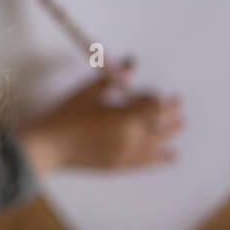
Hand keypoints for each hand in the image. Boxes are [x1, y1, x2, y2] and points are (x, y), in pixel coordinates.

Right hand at [13, 59, 183, 172]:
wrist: (49, 146)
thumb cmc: (66, 115)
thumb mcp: (89, 91)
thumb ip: (114, 78)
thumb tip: (132, 63)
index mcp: (127, 117)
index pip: (153, 104)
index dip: (152, 96)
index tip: (146, 92)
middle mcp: (133, 138)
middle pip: (162, 123)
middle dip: (170, 111)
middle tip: (177, 102)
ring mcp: (128, 155)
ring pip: (159, 143)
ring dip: (170, 132)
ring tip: (180, 124)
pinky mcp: (121, 167)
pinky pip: (148, 163)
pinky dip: (162, 158)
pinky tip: (172, 155)